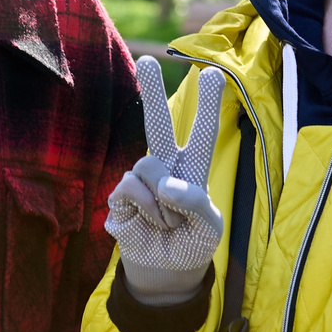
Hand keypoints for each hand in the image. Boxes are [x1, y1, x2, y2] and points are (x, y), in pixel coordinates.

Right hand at [106, 57, 226, 307]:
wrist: (164, 270)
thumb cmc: (192, 244)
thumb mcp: (208, 229)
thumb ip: (195, 203)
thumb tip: (163, 183)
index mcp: (192, 169)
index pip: (201, 133)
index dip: (206, 105)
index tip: (211, 74)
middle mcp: (164, 167)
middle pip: (156, 124)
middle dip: (151, 92)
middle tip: (146, 62)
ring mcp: (139, 179)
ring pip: (146, 167)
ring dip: (161, 203)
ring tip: (166, 223)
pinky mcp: (119, 195)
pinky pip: (129, 189)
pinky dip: (144, 211)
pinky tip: (146, 224)